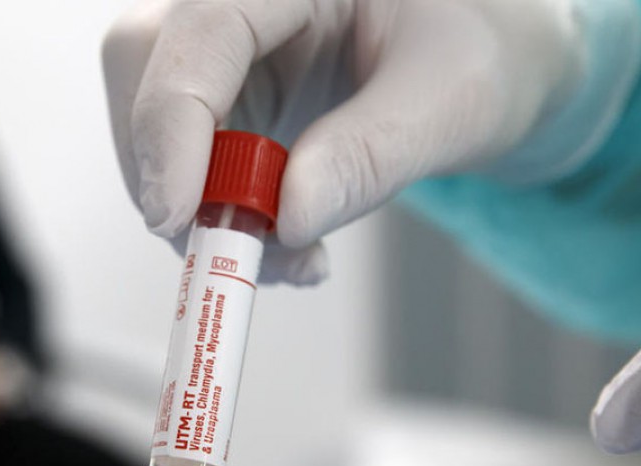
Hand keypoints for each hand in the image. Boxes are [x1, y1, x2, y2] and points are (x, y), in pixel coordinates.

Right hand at [103, 0, 638, 283]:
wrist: (493, 64)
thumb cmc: (486, 54)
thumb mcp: (452, 100)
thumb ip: (373, 153)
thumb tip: (288, 218)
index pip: (202, 28)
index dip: (170, 120)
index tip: (177, 214)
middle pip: (147, 69)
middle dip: (172, 175)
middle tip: (232, 256)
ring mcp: (233, 49)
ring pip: (157, 126)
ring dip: (202, 211)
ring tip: (292, 262)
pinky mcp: (235, 97)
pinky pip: (192, 159)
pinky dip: (225, 217)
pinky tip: (289, 245)